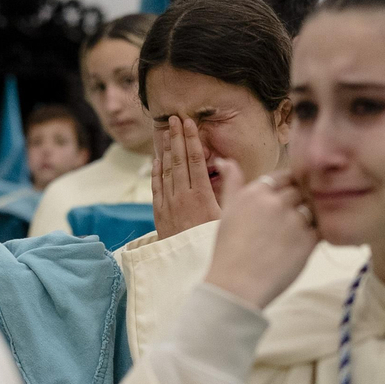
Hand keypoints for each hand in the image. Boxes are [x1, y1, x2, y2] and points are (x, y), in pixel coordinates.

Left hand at [153, 116, 221, 239]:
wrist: (192, 264)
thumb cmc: (215, 241)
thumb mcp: (227, 215)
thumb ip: (228, 188)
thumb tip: (226, 164)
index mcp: (202, 195)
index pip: (196, 160)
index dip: (192, 139)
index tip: (189, 123)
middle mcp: (183, 196)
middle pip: (179, 160)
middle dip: (177, 137)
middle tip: (175, 118)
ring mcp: (169, 204)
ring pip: (166, 170)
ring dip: (166, 149)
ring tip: (166, 131)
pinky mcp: (159, 213)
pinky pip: (156, 187)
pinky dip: (156, 171)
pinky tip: (157, 159)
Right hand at [203, 161, 319, 310]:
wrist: (236, 285)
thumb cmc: (229, 250)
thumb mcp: (227, 210)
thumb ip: (232, 183)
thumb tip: (224, 160)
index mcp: (256, 192)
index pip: (287, 175)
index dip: (291, 186)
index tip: (289, 199)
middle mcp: (276, 202)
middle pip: (303, 190)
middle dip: (303, 200)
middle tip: (297, 218)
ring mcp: (294, 220)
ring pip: (315, 207)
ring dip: (313, 216)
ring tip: (300, 232)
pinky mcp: (308, 241)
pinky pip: (323, 228)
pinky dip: (319, 233)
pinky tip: (307, 243)